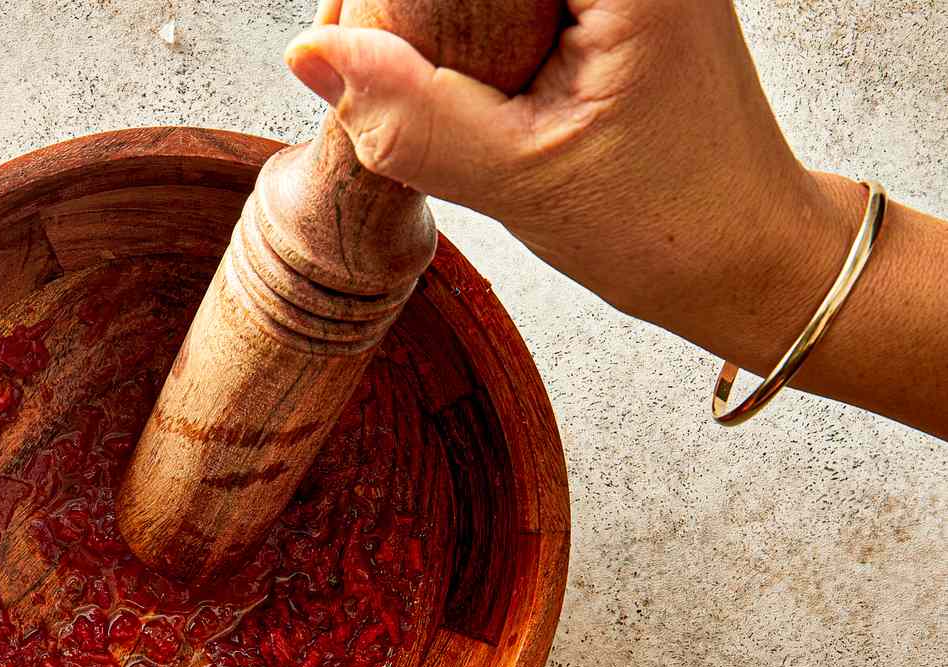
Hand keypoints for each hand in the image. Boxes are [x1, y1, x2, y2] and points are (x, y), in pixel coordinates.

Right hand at [286, 0, 947, 437]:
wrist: (748, 253)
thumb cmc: (666, 224)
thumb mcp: (519, 179)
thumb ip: (410, 116)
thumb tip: (308, 54)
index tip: (350, 25)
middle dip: (408, 5)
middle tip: (357, 44)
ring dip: (433, 15)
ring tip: (389, 58)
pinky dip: (465, 21)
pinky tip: (438, 67)